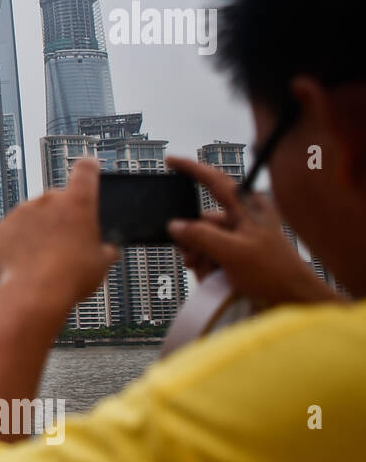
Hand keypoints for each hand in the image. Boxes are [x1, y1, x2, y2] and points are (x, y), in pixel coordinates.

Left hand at [0, 158, 118, 311]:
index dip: (89, 169)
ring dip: (39, 229)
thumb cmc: (70, 277)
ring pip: (33, 215)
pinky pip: (13, 230)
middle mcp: (48, 200)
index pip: (86, 169)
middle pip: (57, 198)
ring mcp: (22, 211)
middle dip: (61, 215)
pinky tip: (28, 260)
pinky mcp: (2, 227)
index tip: (89, 170)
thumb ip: (106, 247)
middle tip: (65, 242)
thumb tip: (107, 248)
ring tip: (45, 257)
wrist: (34, 294)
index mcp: (78, 202)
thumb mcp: (102, 262)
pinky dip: (19, 241)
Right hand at [165, 155, 341, 308]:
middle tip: (193, 257)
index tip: (169, 161)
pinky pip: (210, 253)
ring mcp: (240, 237)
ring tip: (207, 271)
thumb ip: (200, 236)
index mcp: (248, 207)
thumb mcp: (232, 253)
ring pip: (204, 239)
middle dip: (193, 239)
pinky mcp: (237, 254)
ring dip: (199, 256)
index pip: (215, 181)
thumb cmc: (273, 272)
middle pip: (202, 219)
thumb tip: (174, 225)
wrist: (293, 300)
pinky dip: (206, 265)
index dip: (191, 168)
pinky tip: (212, 277)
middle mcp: (243, 218)